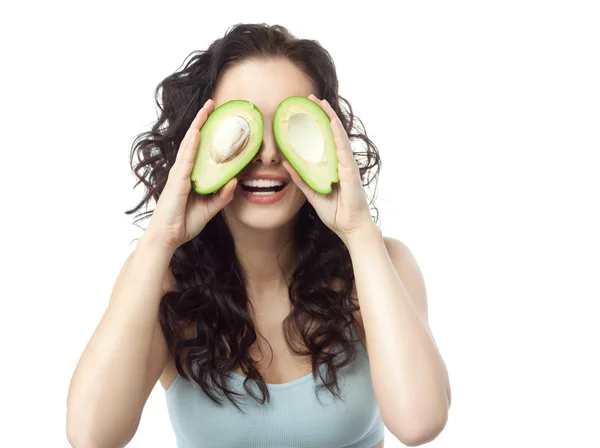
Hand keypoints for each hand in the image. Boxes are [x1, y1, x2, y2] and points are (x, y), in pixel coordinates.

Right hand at [146, 99, 236, 249]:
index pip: (200, 149)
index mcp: (191, 175)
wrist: (168, 237)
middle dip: (202, 121)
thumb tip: (235, 181)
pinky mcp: (176, 181)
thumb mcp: (211, 208)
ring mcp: (179, 174)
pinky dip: (191, 144)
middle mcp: (184, 171)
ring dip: (198, 125)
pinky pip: (186, 159)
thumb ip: (223, 195)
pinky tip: (197, 131)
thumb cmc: (184, 222)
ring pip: (189, 144)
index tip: (217, 116)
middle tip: (212, 103)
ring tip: (206, 108)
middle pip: (194, 141)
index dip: (207, 132)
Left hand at [282, 94, 373, 244]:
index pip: (323, 140)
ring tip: (320, 102)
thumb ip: (301, 178)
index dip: (315, 124)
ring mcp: (346, 164)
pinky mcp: (350, 170)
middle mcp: (341, 162)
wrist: (350, 227)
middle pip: (331, 132)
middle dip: (322, 114)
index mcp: (332, 166)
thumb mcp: (312, 193)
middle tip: (310, 98)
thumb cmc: (336, 212)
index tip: (304, 110)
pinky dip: (337, 133)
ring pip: (337, 135)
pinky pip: (342, 147)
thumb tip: (287, 163)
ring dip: (329, 117)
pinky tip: (331, 121)